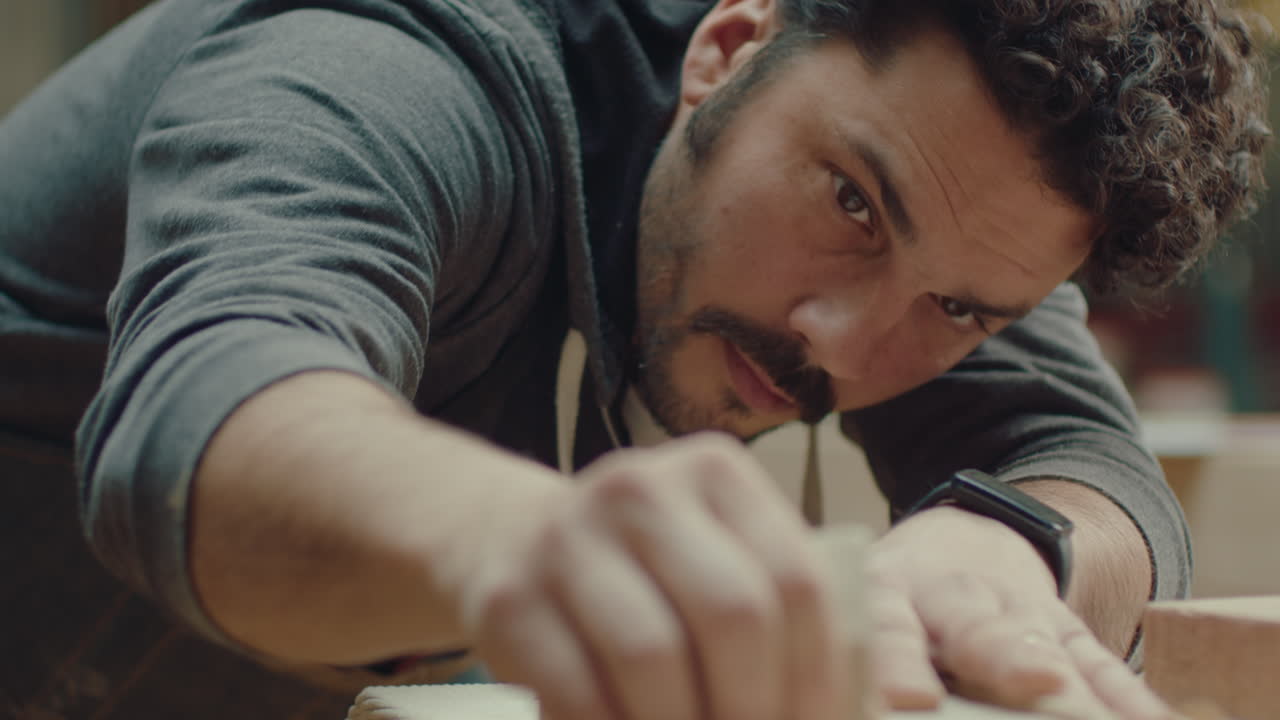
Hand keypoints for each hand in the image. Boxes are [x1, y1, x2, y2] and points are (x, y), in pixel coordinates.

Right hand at [456, 433, 851, 719]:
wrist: (510, 542)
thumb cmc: (644, 570)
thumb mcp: (717, 561)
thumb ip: (787, 618)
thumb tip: (877, 711)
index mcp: (715, 474)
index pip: (798, 582)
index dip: (821, 681)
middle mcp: (642, 488)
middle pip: (734, 614)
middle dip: (758, 710)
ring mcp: (568, 536)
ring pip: (654, 655)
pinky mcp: (509, 595)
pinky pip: (577, 691)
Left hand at [867, 505, 1175, 718]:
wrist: (956, 543)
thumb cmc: (897, 602)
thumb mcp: (868, 609)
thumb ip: (875, 655)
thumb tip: (868, 708)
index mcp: (889, 596)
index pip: (890, 628)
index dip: (898, 660)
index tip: (912, 697)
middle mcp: (954, 598)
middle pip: (978, 629)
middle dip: (1005, 659)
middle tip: (1033, 681)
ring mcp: (1016, 609)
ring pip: (1045, 644)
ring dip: (1073, 681)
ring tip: (1090, 712)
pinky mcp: (1066, 628)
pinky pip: (1098, 661)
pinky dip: (1125, 694)